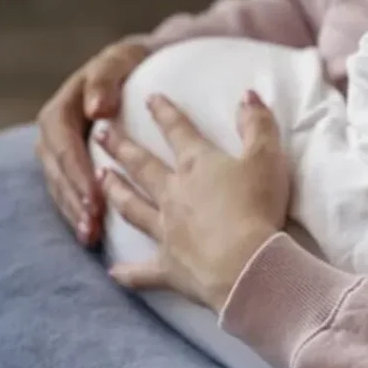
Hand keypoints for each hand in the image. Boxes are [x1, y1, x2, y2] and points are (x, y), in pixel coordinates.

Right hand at [35, 38, 150, 244]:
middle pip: (57, 169)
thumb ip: (106, 78)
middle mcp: (55, 131)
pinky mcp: (72, 166)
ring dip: (73, 212)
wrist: (139, 69)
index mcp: (63, 107)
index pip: (61, 140)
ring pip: (60, 185)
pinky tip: (92, 235)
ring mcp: (61, 151)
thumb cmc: (133, 64)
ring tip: (91, 236)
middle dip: (74, 198)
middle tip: (93, 223)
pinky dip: (78, 213)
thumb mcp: (121, 60)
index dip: (75, 168)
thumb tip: (96, 109)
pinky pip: (69, 192)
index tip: (94, 192)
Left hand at [95, 91, 290, 311]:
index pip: (178, 131)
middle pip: (142, 166)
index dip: (165, 112)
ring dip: (115, 193)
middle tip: (100, 134)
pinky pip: (143, 271)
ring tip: (100, 179)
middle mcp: (174, 193)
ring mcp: (167, 230)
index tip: (149, 97)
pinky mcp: (169, 266)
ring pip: (133, 208)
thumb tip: (248, 94)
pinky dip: (127, 273)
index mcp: (197, 165)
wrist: (245, 263)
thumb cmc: (257, 207)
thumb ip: (257, 124)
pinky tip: (112, 272)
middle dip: (121, 147)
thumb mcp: (266, 157)